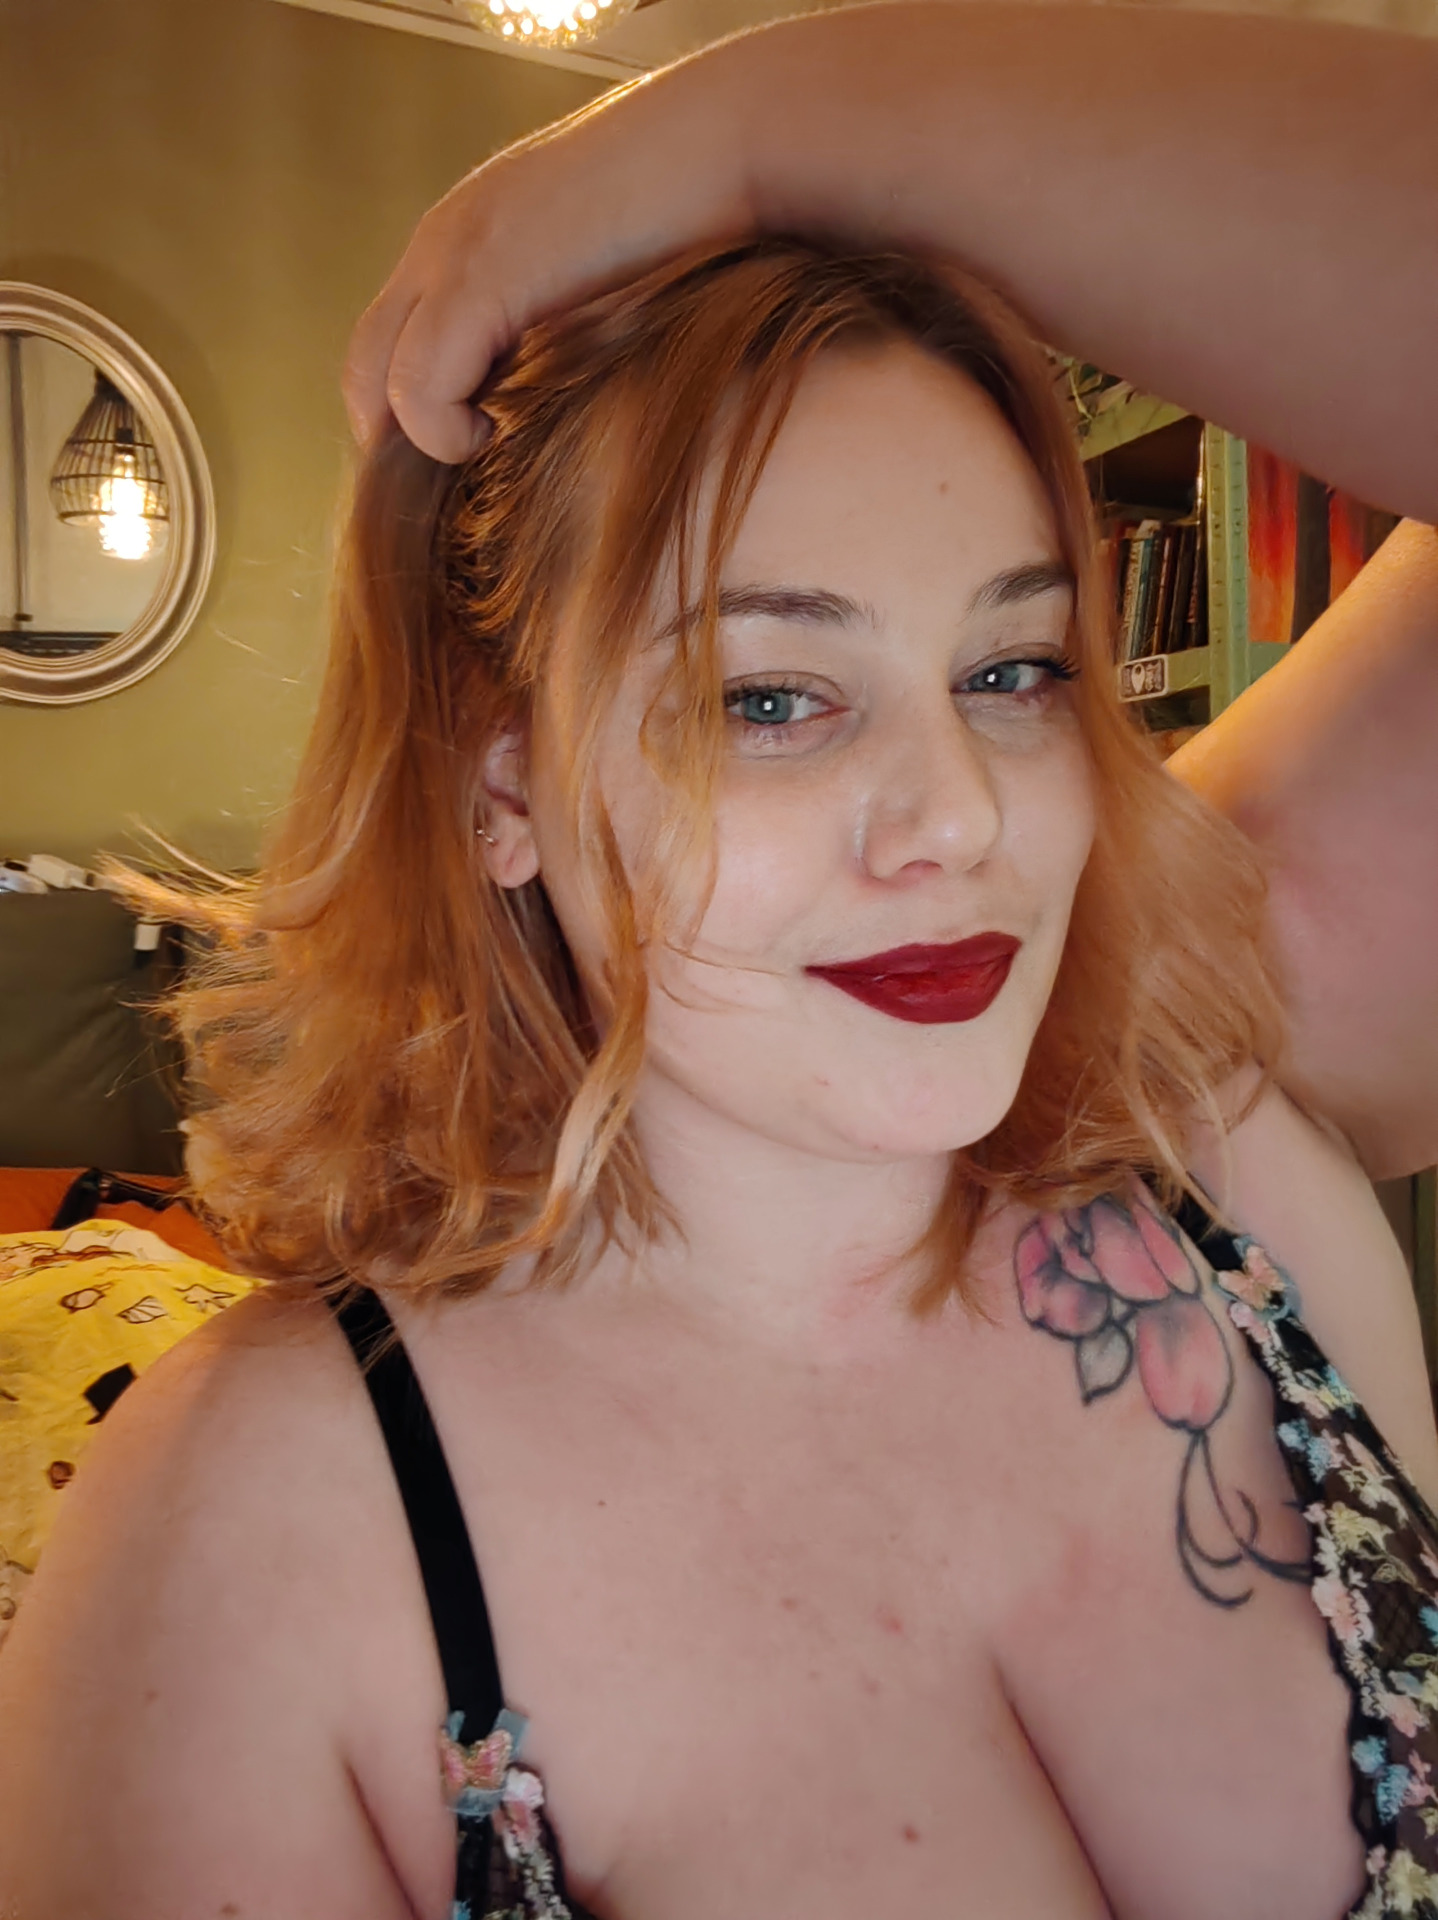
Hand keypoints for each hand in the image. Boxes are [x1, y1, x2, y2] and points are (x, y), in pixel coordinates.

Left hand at [342, 70, 750, 462]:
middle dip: (402, 442)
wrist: (730, 142)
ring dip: (423, 441)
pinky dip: (446, 431)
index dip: (417, 418)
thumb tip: (550, 408)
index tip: (477, 454)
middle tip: (471, 474)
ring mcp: (455, 255)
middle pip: (362, 368)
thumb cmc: (696, 220)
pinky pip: (419, 386)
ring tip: (492, 447)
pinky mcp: (484, 279)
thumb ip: (556, 328)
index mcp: (465, 244)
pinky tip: (502, 431)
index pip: (388, 347)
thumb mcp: (603, 283)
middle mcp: (442, 244)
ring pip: (373, 380)